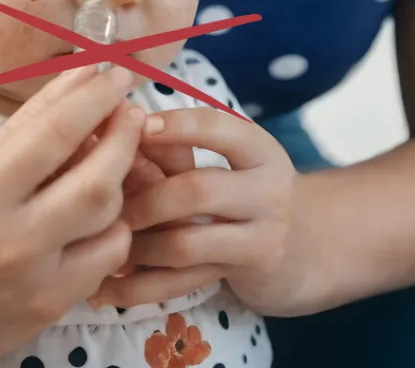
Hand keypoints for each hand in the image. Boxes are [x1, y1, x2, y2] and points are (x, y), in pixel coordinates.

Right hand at [0, 66, 144, 367]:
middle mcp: (10, 242)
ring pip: (111, 222)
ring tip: (113, 159)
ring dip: (120, 183)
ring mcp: (34, 283)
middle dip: (125, 135)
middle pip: (97, 179)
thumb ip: (7, 139)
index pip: (52, 134)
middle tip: (131, 110)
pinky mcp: (48, 310)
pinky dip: (111, 230)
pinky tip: (99, 212)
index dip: (92, 97)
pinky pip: (106, 262)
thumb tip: (69, 87)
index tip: (113, 74)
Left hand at [89, 107, 303, 315]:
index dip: (176, 126)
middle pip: (197, 191)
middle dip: (145, 199)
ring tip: (111, 242)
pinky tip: (107, 286)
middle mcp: (269, 191)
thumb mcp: (232, 161)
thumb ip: (181, 149)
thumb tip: (119, 134)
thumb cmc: (249, 192)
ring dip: (138, 246)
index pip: (218, 129)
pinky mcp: (246, 274)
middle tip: (111, 206)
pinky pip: (183, 284)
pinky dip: (138, 287)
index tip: (139, 127)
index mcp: (260, 150)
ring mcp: (263, 236)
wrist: (306, 245)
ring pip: (186, 244)